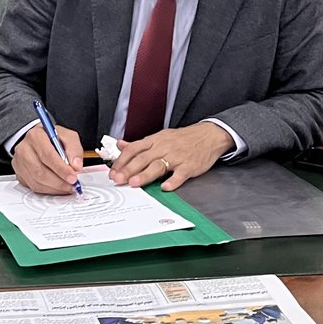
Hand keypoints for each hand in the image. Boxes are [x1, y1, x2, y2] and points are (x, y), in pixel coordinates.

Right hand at [12, 121, 83, 194]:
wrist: (39, 140)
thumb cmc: (54, 139)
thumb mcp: (68, 137)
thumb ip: (74, 149)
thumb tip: (76, 166)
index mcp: (36, 136)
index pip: (48, 155)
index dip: (61, 169)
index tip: (73, 177)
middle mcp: (24, 149)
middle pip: (40, 171)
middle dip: (59, 181)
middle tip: (72, 185)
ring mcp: (19, 162)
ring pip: (36, 181)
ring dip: (54, 188)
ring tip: (67, 187)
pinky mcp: (20, 174)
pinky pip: (33, 186)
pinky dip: (48, 190)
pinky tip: (58, 188)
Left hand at [110, 123, 233, 191]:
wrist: (209, 136)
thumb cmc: (183, 138)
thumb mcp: (160, 136)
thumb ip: (140, 144)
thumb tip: (120, 145)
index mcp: (155, 140)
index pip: (134, 149)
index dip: (122, 160)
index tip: (113, 171)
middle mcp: (164, 147)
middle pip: (143, 158)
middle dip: (128, 169)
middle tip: (118, 179)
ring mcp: (177, 157)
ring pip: (158, 165)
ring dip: (145, 174)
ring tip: (134, 183)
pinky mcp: (189, 166)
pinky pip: (180, 174)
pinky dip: (173, 181)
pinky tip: (165, 187)